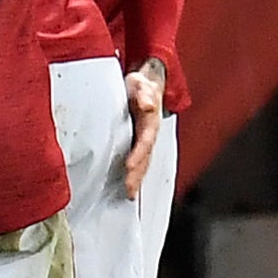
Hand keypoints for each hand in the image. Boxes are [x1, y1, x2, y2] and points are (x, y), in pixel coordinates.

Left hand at [123, 58, 166, 195]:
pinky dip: (133, 174)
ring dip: (137, 179)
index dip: (138, 154)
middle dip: (138, 174)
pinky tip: (126, 187)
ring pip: (143, 163)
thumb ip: (144, 93)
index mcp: (150, 122)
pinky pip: (137, 160)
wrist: (147, 83)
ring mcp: (144, 140)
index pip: (145, 141)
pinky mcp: (137, 142)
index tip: (130, 165)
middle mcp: (149, 134)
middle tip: (129, 190)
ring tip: (129, 194)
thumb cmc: (141, 85)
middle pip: (145, 157)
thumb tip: (146, 105)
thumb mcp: (141, 84)